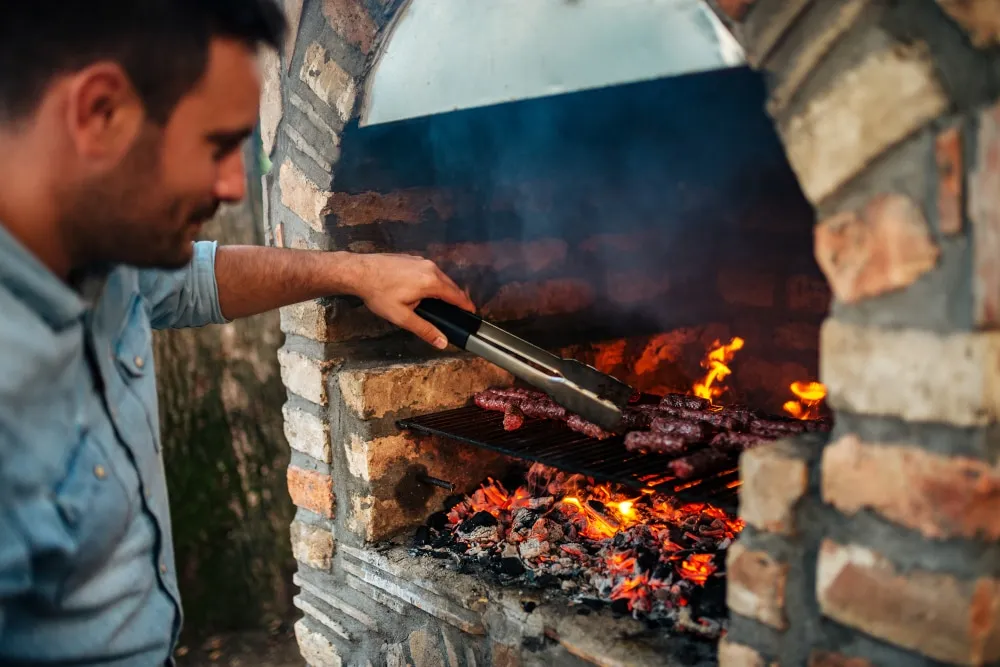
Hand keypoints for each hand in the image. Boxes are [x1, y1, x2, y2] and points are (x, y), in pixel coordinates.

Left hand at [348, 253, 474, 348]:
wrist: (359, 271)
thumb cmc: (379, 294)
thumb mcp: (402, 316)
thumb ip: (425, 329)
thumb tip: (442, 342)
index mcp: (431, 282)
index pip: (456, 295)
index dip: (465, 305)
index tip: (472, 312)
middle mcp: (430, 268)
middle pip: (450, 285)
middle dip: (455, 298)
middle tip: (458, 310)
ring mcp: (420, 260)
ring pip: (439, 276)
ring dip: (443, 289)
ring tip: (443, 302)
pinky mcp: (411, 258)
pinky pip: (429, 270)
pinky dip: (432, 280)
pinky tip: (424, 289)